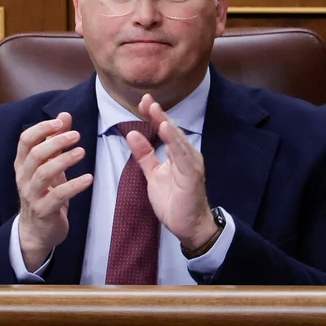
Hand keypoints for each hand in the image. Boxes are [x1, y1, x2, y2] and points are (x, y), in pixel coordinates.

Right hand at [13, 113, 91, 271]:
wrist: (38, 230)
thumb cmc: (46, 192)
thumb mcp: (50, 165)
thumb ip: (56, 141)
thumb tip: (64, 115)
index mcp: (23, 164)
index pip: (25, 140)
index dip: (41, 129)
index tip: (61, 122)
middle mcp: (24, 177)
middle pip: (35, 155)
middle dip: (55, 142)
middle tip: (77, 135)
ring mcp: (32, 195)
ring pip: (43, 174)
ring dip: (64, 160)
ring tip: (82, 152)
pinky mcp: (44, 210)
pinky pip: (57, 196)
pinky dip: (74, 186)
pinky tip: (89, 178)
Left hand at [125, 95, 216, 253]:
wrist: (189, 226)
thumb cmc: (175, 202)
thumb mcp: (154, 174)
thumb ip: (145, 155)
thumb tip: (133, 134)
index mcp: (178, 154)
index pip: (164, 131)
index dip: (154, 116)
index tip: (143, 101)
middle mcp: (187, 155)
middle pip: (171, 131)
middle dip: (159, 114)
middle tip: (146, 99)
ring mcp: (191, 164)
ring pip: (177, 139)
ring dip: (165, 123)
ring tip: (154, 109)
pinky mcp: (192, 175)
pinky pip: (182, 155)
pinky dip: (173, 141)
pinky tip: (165, 129)